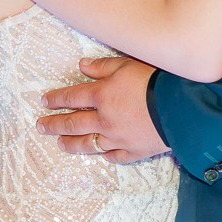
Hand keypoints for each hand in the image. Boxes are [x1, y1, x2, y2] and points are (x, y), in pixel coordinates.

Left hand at [36, 56, 167, 163]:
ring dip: (72, 143)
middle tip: (41, 126)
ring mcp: (117, 138)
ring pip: (88, 144)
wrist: (180, 108)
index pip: (71, 97)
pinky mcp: (134, 151)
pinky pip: (115, 156)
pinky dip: (106, 155)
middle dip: (54, 124)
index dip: (56, 99)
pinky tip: (100, 155)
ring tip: (60, 144)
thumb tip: (82, 65)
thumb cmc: (155, 81)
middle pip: (73, 123)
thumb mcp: (127, 65)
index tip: (44, 102)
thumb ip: (103, 66)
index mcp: (101, 96)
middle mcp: (104, 120)